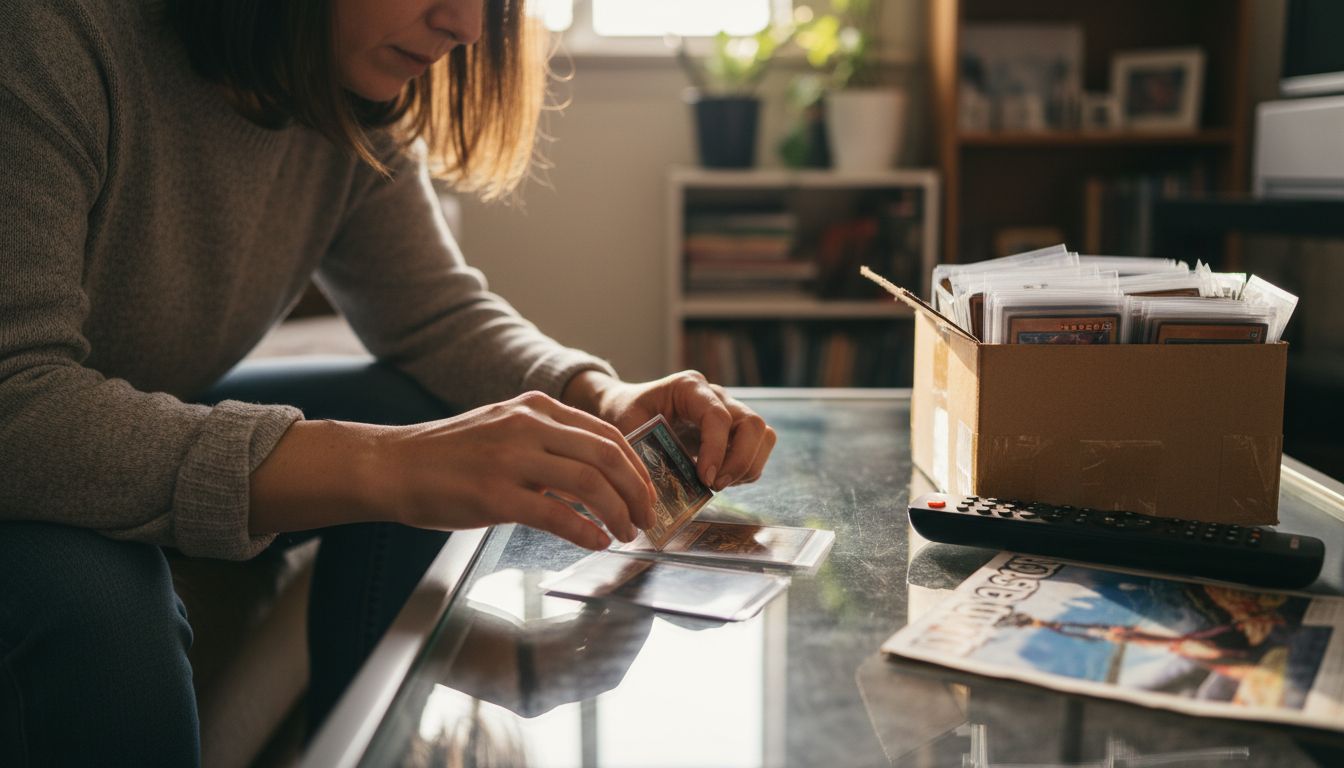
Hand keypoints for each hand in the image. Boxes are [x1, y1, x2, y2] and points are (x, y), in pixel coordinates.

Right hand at [372, 391, 656, 548]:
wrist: (392, 465)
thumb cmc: (448, 457)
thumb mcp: (504, 432)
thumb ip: (547, 447)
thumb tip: (591, 479)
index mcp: (536, 408)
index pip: (606, 434)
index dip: (635, 467)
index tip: (646, 492)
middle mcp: (528, 426)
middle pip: (606, 456)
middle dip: (636, 492)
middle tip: (646, 518)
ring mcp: (512, 459)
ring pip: (588, 483)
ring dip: (617, 513)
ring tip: (625, 534)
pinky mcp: (495, 494)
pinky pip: (556, 514)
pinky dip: (585, 531)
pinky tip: (596, 542)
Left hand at [563, 370, 776, 490]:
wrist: (628, 407)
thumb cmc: (625, 414)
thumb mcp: (626, 427)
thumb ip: (642, 452)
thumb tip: (659, 492)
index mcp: (689, 388)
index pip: (718, 416)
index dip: (716, 450)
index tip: (705, 478)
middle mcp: (715, 395)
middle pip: (752, 424)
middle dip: (740, 460)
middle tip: (715, 485)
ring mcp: (729, 411)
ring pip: (763, 435)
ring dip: (747, 466)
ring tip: (718, 485)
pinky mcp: (734, 430)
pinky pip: (756, 450)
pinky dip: (745, 470)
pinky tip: (719, 480)